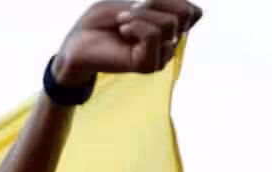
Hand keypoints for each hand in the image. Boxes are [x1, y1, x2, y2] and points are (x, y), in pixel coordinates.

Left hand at [53, 0, 202, 85]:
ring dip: (140, 16)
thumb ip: (169, 4)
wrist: (77, 40)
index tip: (141, 4)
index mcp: (168, 27)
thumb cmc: (102, 20)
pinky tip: (122, 32)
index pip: (192, 12)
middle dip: (153, 5)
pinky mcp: (147, 65)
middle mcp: (168, 43)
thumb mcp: (137, 2)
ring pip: (168, 25)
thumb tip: (193, 14)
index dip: (167, 0)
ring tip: (121, 24)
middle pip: (183, 14)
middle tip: (128, 14)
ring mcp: (160, 56)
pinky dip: (136, 26)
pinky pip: (154, 35)